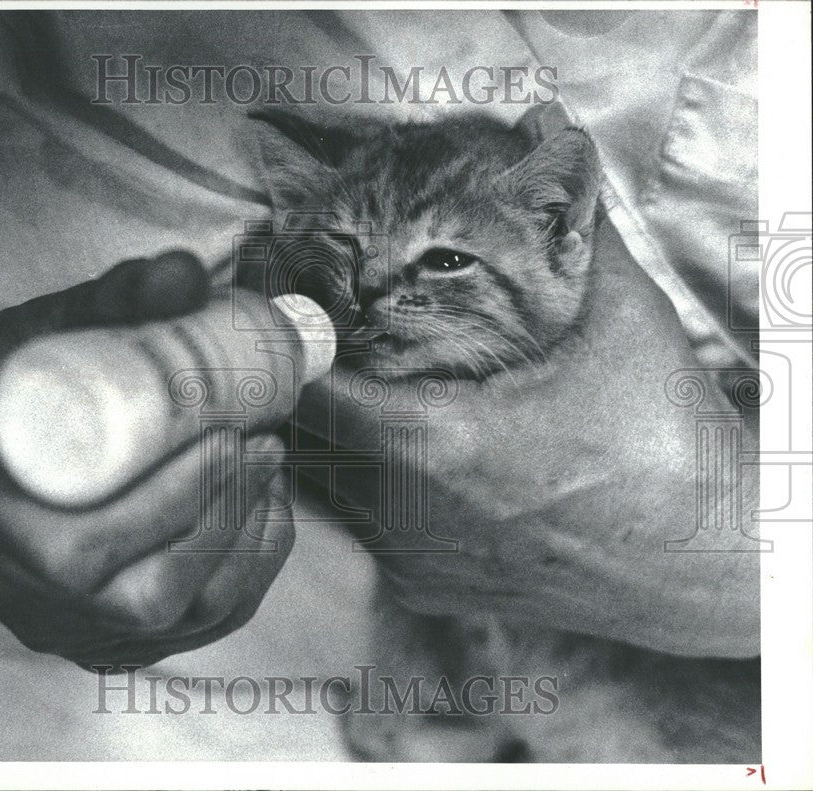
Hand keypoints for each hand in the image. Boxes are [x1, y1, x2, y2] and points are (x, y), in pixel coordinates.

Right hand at [0, 253, 294, 667]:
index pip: (84, 549)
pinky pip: (198, 624)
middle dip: (222, 514)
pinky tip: (267, 511)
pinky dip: (248, 569)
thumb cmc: (6, 393)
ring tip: (270, 467)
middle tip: (264, 444)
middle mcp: (35, 597)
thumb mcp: (37, 338)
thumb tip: (187, 272)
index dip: (170, 502)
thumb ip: (108, 301)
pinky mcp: (120, 634)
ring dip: (244, 542)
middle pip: (146, 592)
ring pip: (180, 615)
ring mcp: (80, 624)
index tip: (228, 436)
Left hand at [298, 218, 759, 657]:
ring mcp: (412, 558)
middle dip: (306, 386)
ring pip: (326, 489)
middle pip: (304, 438)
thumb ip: (571, 226)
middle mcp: (405, 512)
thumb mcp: (619, 320)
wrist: (706, 559)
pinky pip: (362, 530)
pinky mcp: (430, 589)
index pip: (309, 388)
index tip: (295, 309)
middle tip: (323, 341)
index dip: (292, 343)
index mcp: (434, 443)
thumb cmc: (664, 446)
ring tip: (359, 389)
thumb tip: (550, 138)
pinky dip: (364, 488)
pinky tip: (401, 456)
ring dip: (330, 438)